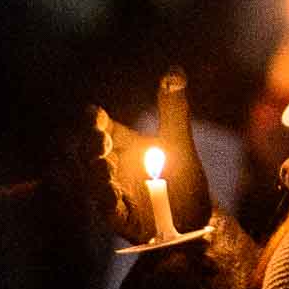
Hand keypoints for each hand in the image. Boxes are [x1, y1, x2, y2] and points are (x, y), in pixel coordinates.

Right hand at [96, 68, 212, 241]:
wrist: (197, 215)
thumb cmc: (182, 176)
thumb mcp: (179, 141)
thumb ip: (173, 109)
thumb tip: (175, 71)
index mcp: (123, 145)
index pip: (102, 128)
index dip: (95, 120)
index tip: (94, 113)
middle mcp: (113, 167)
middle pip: (92, 153)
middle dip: (92, 144)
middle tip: (99, 137)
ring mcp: (114, 192)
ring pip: (95, 182)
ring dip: (96, 173)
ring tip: (103, 165)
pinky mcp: (122, 217)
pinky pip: (109, 210)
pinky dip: (107, 202)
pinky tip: (110, 194)